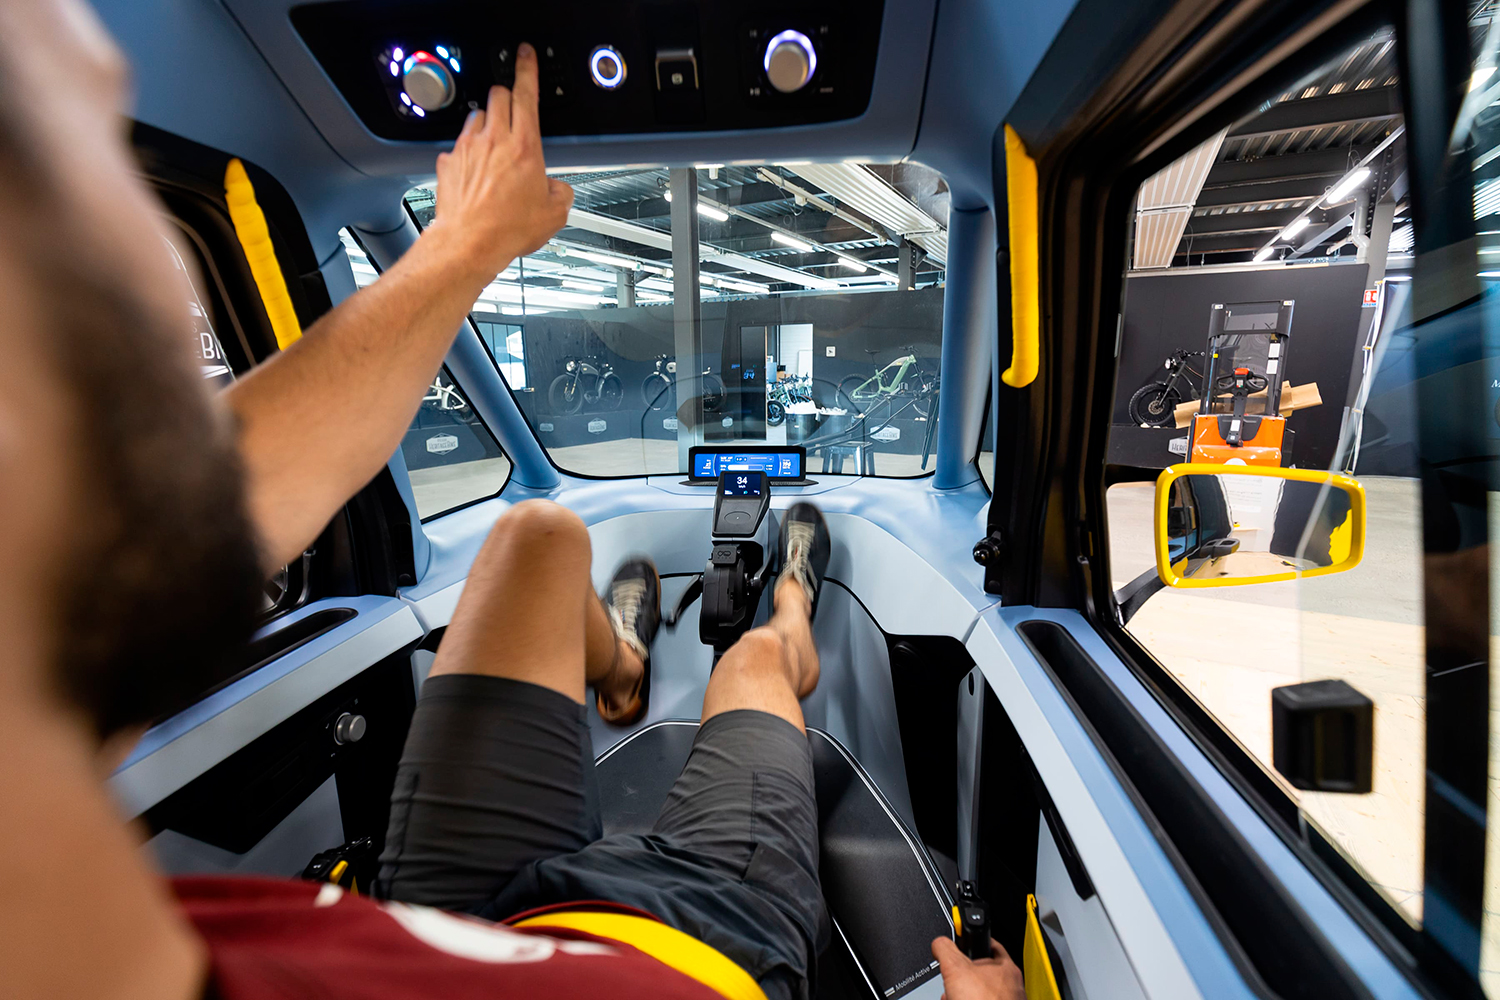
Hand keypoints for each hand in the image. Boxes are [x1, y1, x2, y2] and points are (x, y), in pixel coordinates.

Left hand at [426, 42, 573, 288]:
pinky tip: (474, 170)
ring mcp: (467, 148)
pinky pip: (458, 145)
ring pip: (476, 115)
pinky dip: (467, 151)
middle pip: (498, 95)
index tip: (526, 55)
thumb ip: (560, 191)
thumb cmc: (506, 229)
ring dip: (487, 122)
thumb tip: (556, 189)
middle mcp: (493, 140)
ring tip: (494, 145)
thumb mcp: (554, 213)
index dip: (527, 69)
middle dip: (506, 95)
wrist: (469, 244)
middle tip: (513, 110)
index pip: (526, 94)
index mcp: (524, 147)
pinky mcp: (448, 161)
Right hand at [931, 936, 1024, 999]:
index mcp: (1006, 968)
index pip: (990, 945)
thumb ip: (946, 949)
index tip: (964, 943)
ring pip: (979, 994)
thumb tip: (939, 941)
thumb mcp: (956, 968)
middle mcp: (1010, 987)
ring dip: (962, 995)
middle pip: (980, 973)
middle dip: (962, 978)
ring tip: (953, 998)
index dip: (973, 943)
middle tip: (953, 981)